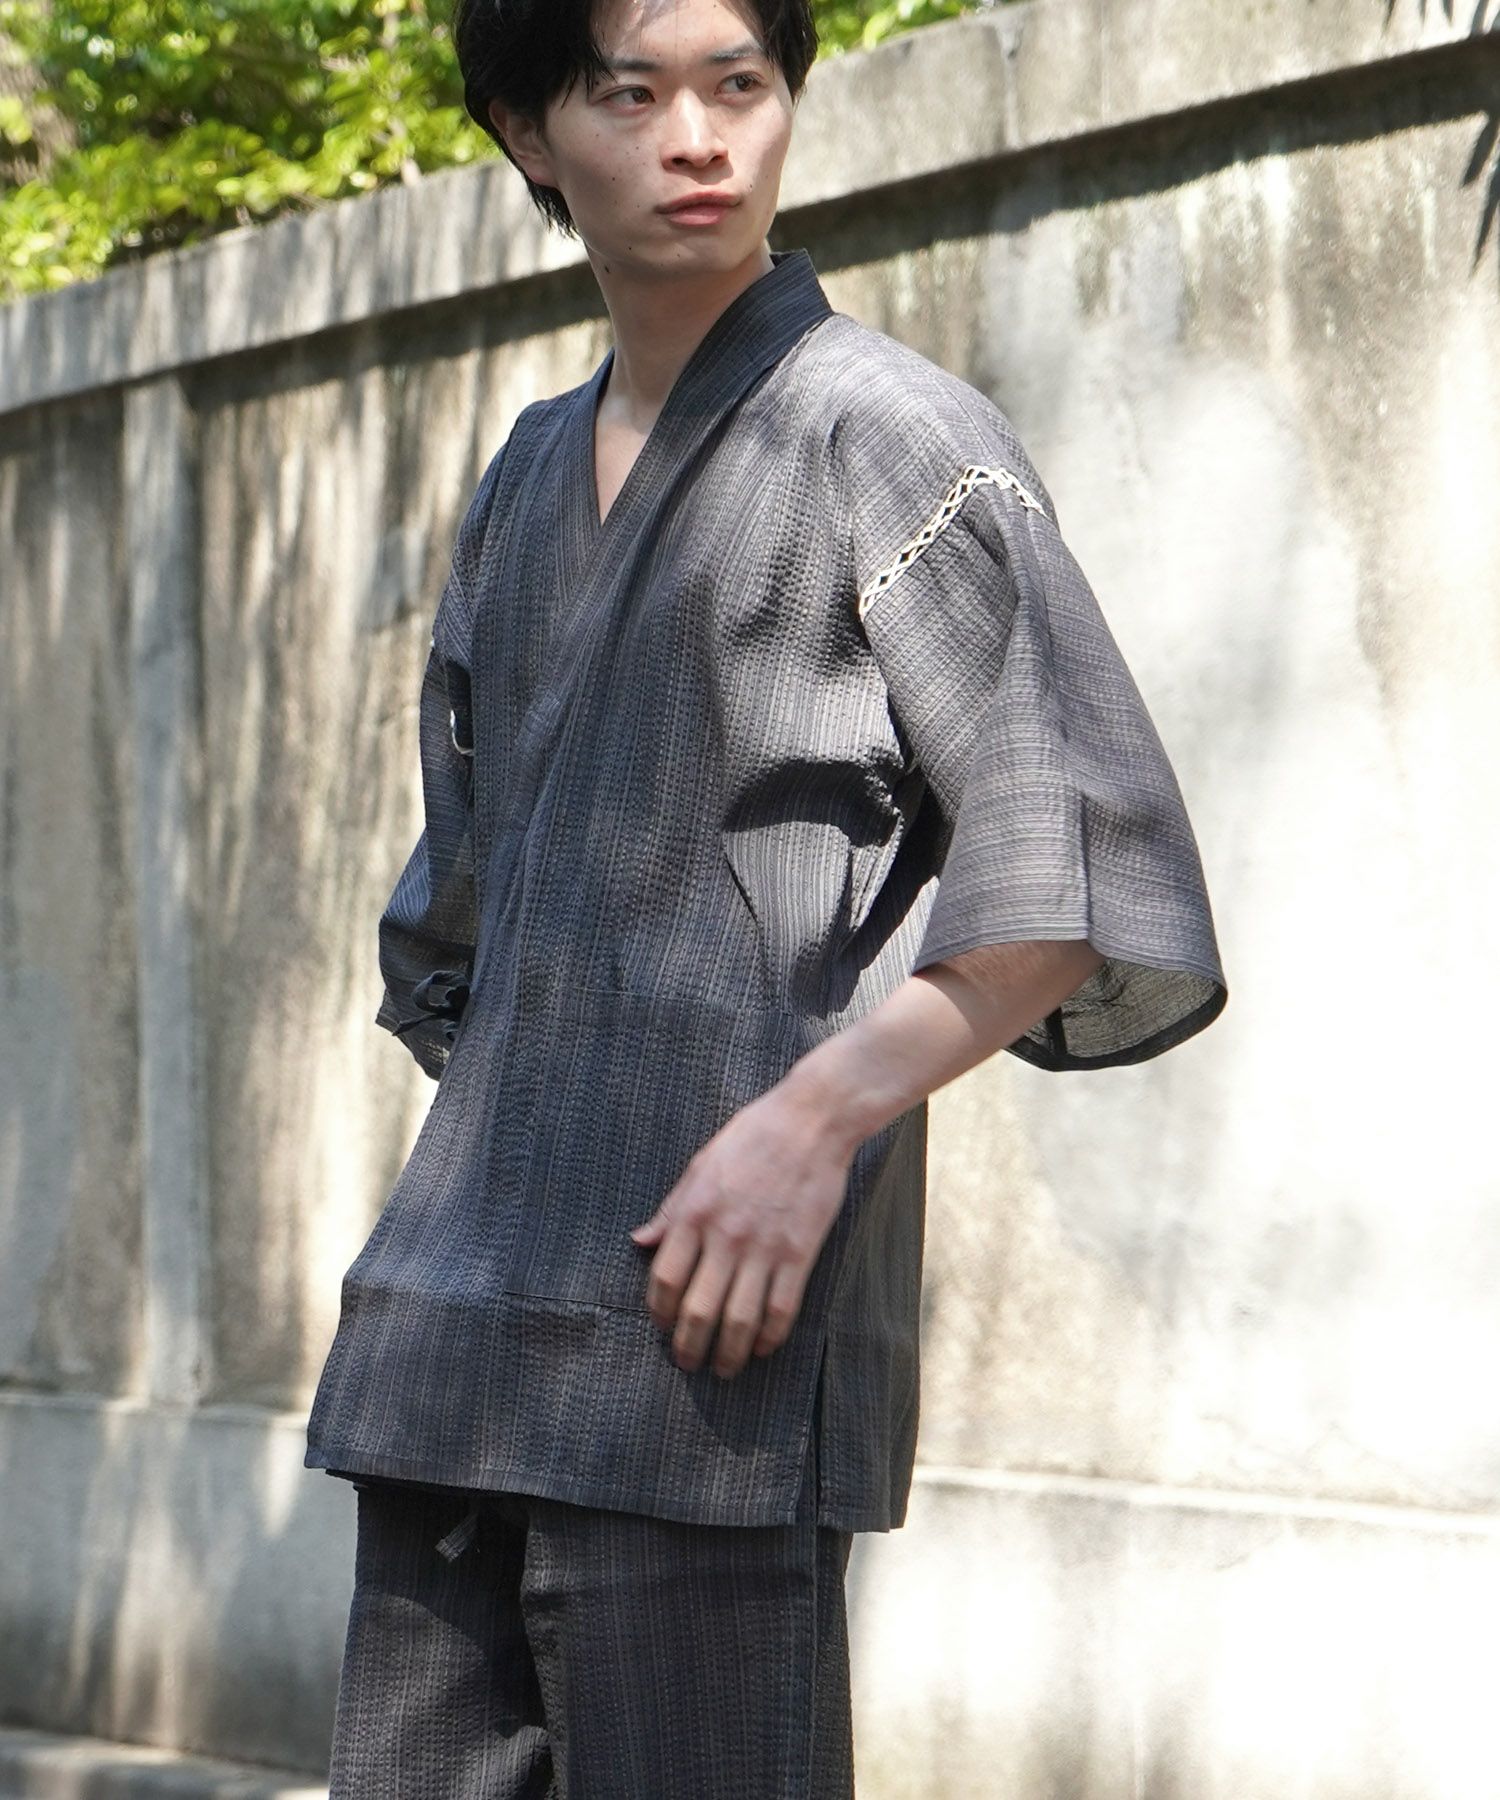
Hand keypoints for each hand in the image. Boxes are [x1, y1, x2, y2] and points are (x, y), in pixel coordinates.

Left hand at [626, 1083, 853, 1378]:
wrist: (810, 1121)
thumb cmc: (751, 1137)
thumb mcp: (699, 1165)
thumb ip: (671, 1209)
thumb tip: (640, 1241)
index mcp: (694, 1212)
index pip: (665, 1279)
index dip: (659, 1312)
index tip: (661, 1326)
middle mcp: (725, 1236)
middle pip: (697, 1309)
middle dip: (688, 1345)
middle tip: (686, 1363)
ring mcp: (763, 1248)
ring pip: (738, 1319)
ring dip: (727, 1353)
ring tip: (723, 1369)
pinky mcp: (799, 1253)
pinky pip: (781, 1309)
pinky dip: (769, 1337)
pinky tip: (762, 1348)